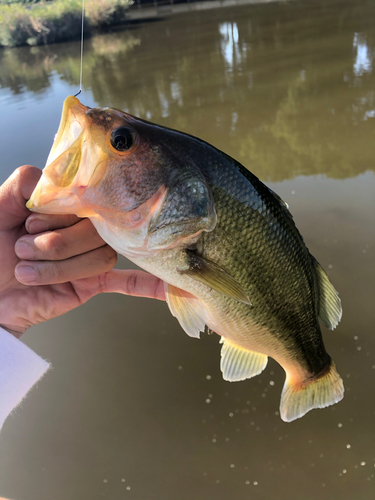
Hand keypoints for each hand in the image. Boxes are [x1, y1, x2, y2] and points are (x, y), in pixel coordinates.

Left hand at [0, 166, 164, 337]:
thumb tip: (57, 178)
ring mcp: (89, 256)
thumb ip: (26, 183)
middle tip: (20, 247)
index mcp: (64, 206)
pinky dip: (150, 285)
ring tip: (27, 270)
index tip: (27, 222)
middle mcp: (82, 227)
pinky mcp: (91, 285)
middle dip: (55, 241)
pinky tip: (177, 288)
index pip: (87, 198)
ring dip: (60, 265)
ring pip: (102, 255)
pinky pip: (127, 282)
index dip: (60, 213)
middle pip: (97, 228)